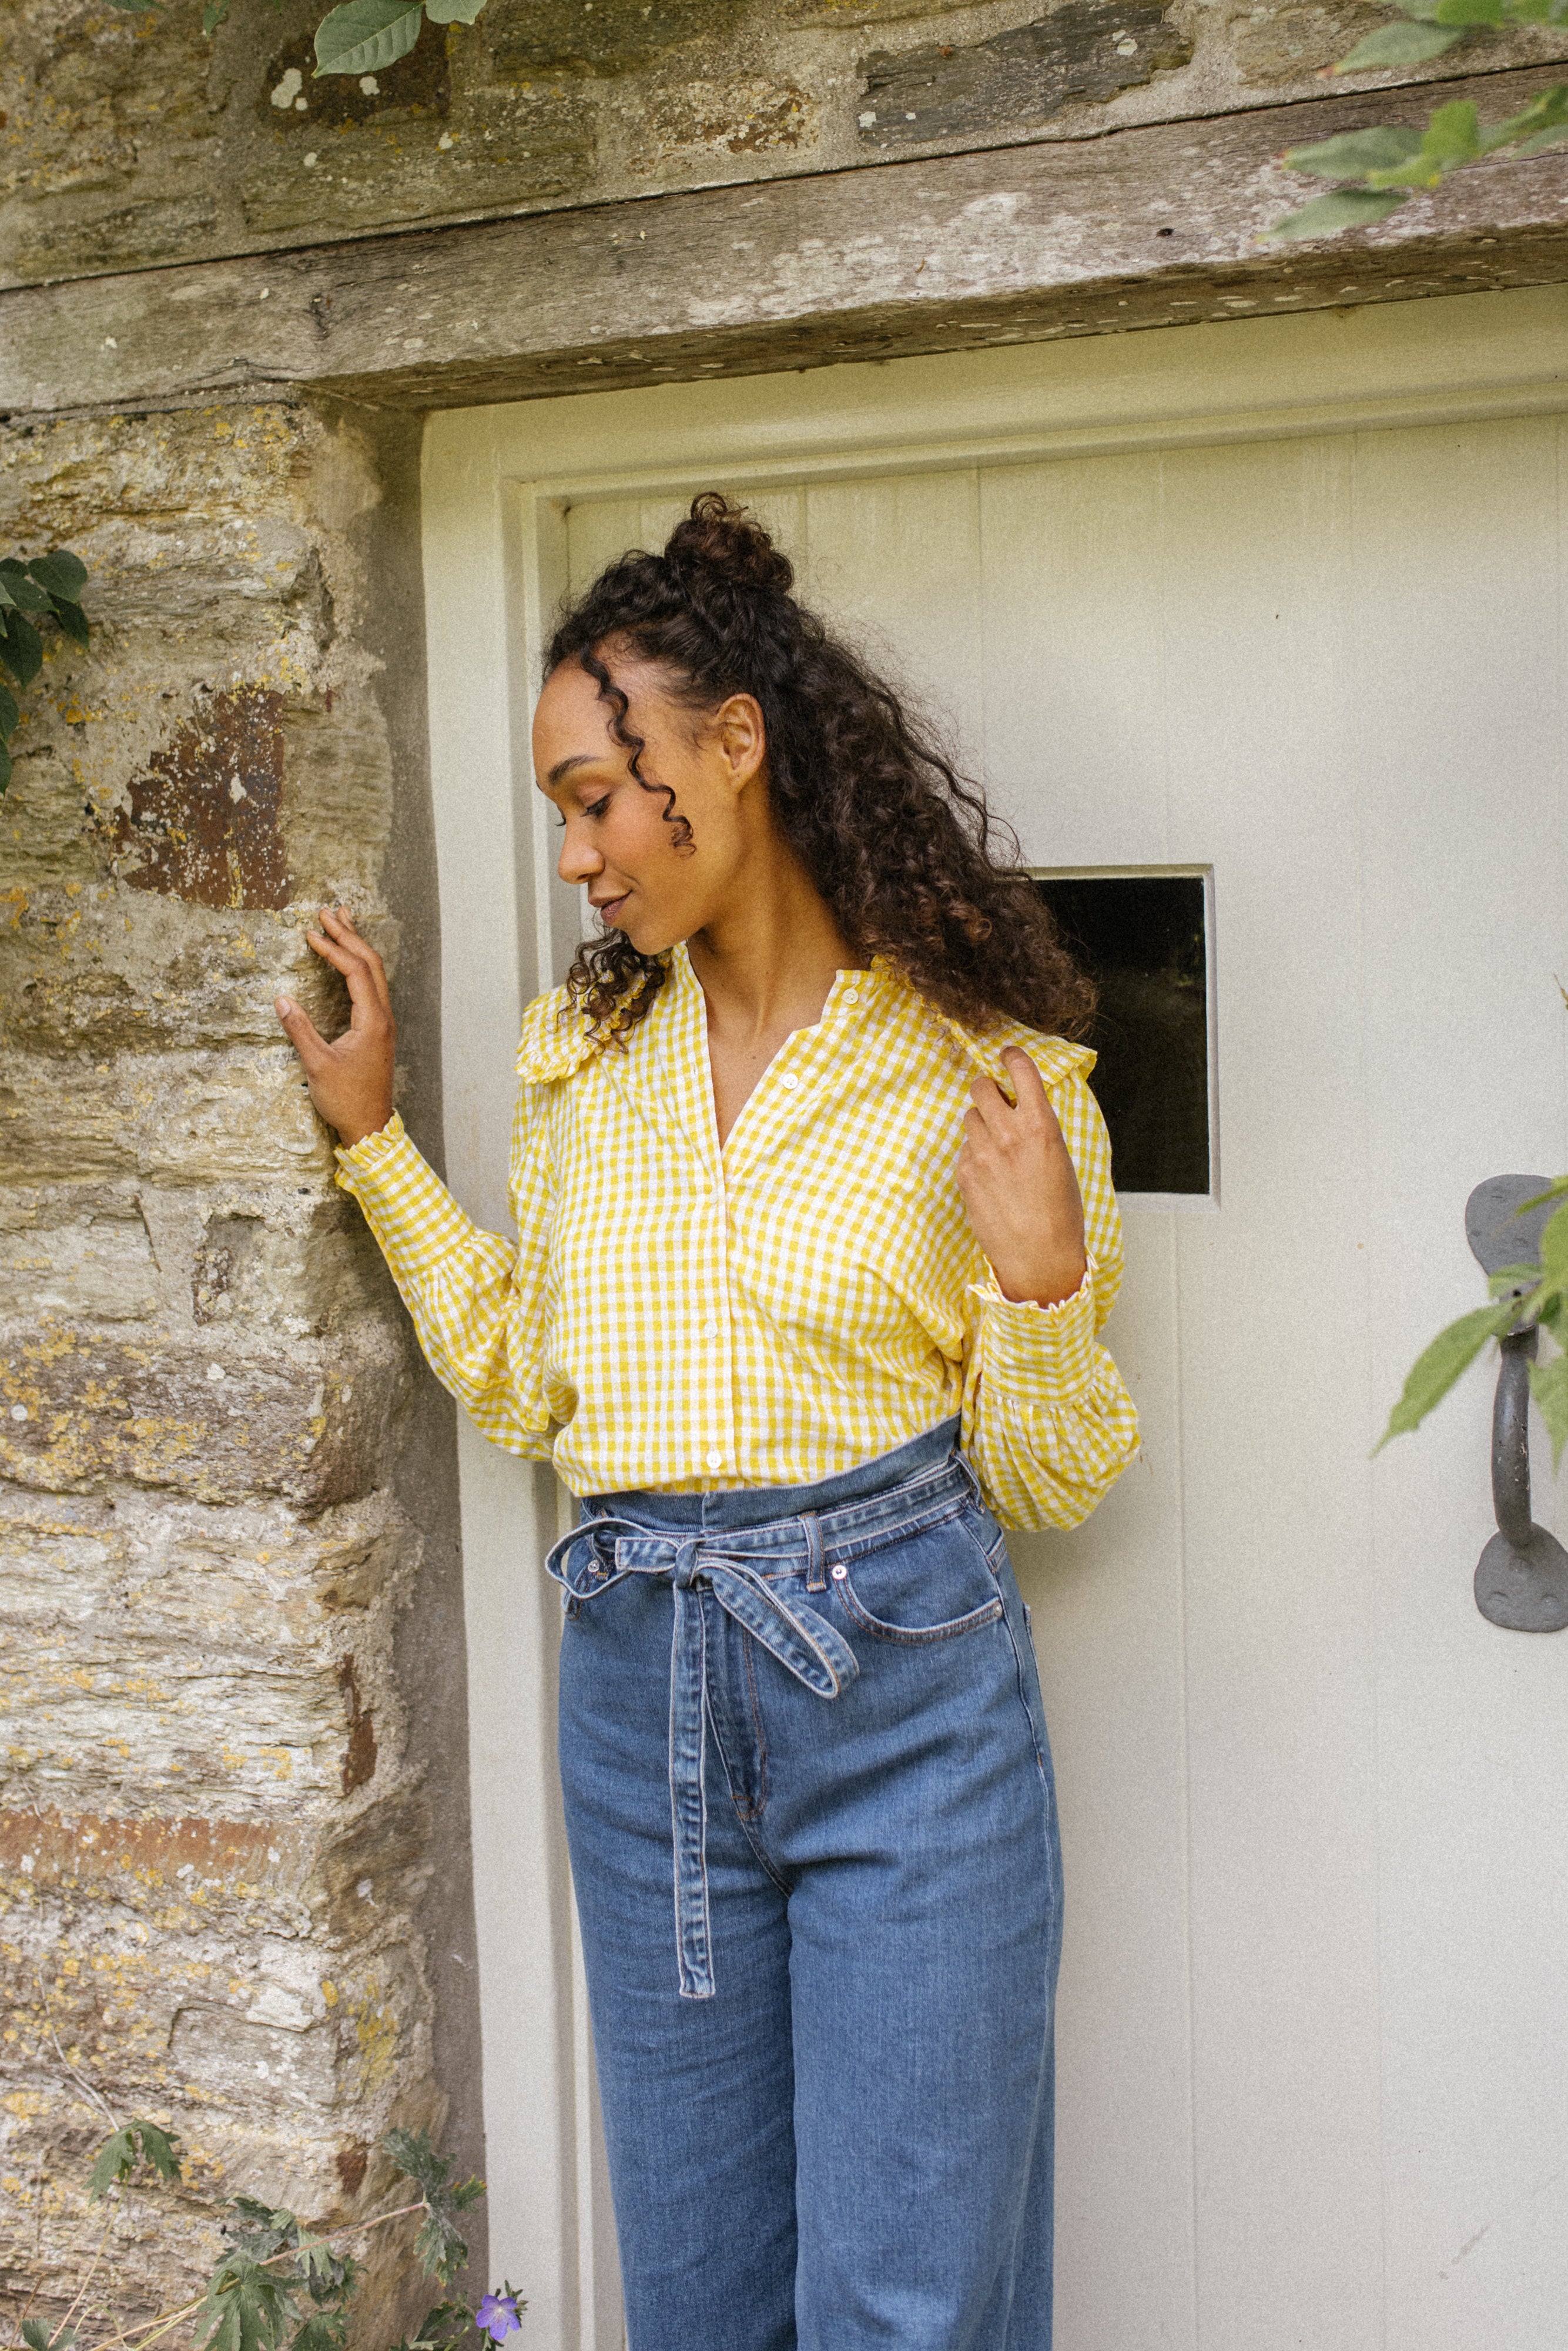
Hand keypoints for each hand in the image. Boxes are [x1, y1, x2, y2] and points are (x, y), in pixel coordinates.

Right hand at [275, 906, 395, 1147]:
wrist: (370, 1127)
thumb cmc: (346, 1100)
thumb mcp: (317, 1065)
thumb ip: (300, 1031)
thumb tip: (281, 1000)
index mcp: (373, 1021)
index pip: (356, 971)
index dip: (334, 948)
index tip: (311, 932)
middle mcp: (383, 1017)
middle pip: (371, 964)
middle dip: (349, 935)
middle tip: (329, 911)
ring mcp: (383, 1023)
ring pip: (375, 973)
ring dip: (357, 946)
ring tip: (342, 920)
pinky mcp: (377, 1030)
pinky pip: (372, 987)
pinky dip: (359, 965)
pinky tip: (349, 959)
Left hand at [956, 1048, 1087, 1307]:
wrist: (1040, 1256)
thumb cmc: (1060, 1213)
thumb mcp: (1061, 1159)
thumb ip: (1039, 1128)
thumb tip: (1023, 1109)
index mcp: (1041, 1125)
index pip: (1020, 1069)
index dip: (1012, 1057)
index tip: (1007, 1055)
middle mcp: (1008, 1133)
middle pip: (981, 1086)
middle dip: (988, 1091)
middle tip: (997, 1105)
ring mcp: (981, 1153)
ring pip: (969, 1117)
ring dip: (981, 1125)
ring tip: (998, 1151)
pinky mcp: (964, 1174)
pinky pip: (964, 1149)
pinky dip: (974, 1156)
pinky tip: (991, 1178)